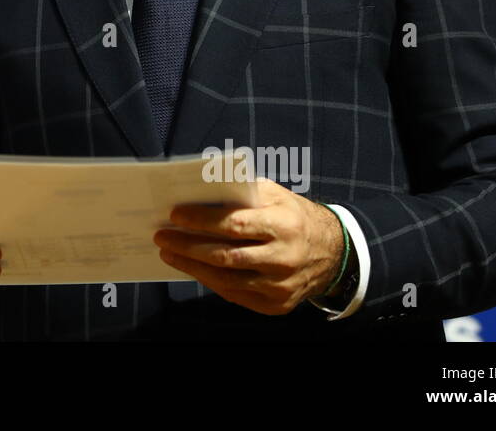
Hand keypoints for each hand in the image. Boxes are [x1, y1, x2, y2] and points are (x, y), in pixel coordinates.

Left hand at [152, 178, 344, 315]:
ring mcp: (280, 286)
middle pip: (226, 256)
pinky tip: (193, 269)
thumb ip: (242, 192)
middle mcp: (284, 258)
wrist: (332, 253)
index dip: (202, 221)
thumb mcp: (275, 195)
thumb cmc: (293, 216)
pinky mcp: (277, 305)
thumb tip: (200, 191)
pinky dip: (210, 281)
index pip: (234, 224)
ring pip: (227, 280)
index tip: (175, 215)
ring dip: (192, 267)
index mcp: (283, 225)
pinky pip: (236, 295)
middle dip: (188, 246)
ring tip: (169, 254)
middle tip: (162, 236)